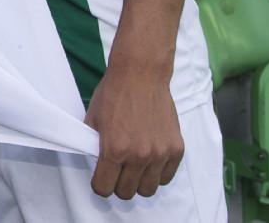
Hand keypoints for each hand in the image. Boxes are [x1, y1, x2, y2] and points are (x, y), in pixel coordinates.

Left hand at [83, 67, 183, 198]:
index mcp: (114, 149)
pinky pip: (166, 177)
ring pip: (148, 190)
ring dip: (138, 183)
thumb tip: (96, 163)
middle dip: (117, 185)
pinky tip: (149, 162)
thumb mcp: (92, 119)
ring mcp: (160, 153)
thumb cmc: (113, 94)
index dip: (99, 185)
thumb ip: (93, 145)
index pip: (105, 188)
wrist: (140, 75)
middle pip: (127, 192)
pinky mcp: (176, 149)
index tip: (100, 179)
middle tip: (116, 172)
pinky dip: (156, 174)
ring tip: (133, 168)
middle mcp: (139, 156)